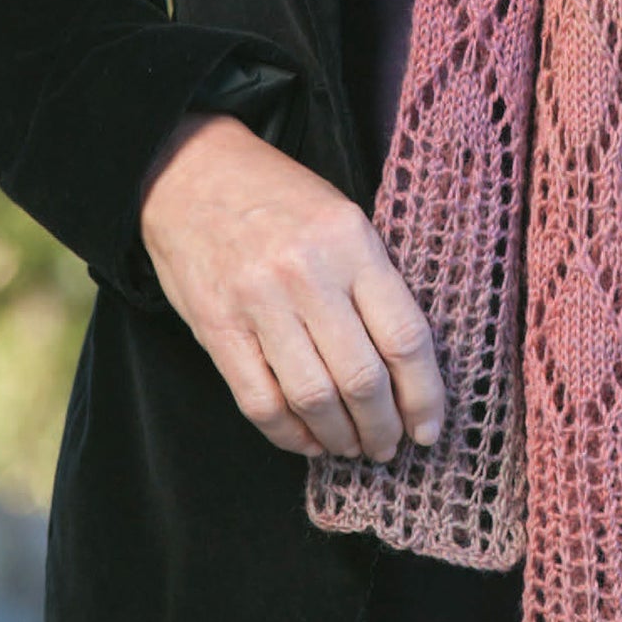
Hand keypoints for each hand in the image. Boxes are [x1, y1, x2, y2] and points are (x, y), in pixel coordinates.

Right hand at [138, 112, 446, 462]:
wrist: (191, 173)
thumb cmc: (279, 198)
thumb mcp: (342, 217)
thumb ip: (374, 280)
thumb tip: (409, 363)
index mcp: (351, 241)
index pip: (405, 336)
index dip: (424, 394)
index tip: (430, 427)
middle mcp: (308, 273)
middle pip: (361, 377)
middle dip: (384, 427)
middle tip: (390, 446)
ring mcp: (258, 302)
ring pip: (314, 397)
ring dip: (340, 438)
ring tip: (353, 448)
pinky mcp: (216, 328)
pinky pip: (260, 402)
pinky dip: (288, 435)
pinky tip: (307, 441)